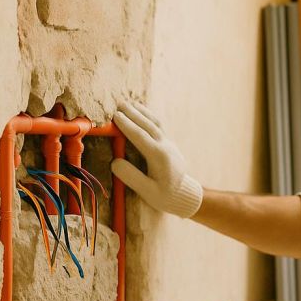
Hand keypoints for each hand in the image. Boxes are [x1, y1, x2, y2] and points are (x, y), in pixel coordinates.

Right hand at [110, 101, 203, 217]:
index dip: (127, 125)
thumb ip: (131, 177)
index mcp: (159, 157)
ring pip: (155, 123)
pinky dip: (149, 117)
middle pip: (148, 125)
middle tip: (118, 104)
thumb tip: (115, 162)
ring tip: (129, 103)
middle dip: (133, 114)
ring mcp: (169, 144)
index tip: (115, 116)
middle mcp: (165, 147)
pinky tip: (141, 112)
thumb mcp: (148, 192)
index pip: (140, 137)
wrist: (185, 195)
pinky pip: (159, 126)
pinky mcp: (169, 144)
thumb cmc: (165, 196)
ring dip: (142, 112)